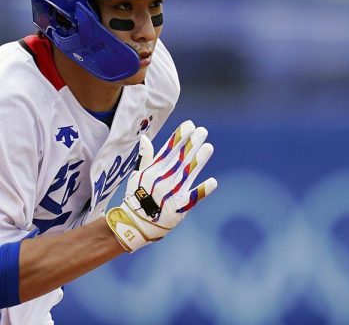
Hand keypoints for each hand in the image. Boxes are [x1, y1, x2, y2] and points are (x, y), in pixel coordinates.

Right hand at [106, 120, 216, 251]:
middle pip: (180, 159)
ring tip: (209, 147)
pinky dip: (202, 191)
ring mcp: (172, 193)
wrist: (136, 223)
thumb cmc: (137, 196)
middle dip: (192, 144)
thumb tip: (144, 138)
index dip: (179, 137)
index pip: (168, 150)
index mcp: (154, 171)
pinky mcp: (179, 207)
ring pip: (187, 174)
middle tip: (202, 131)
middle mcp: (163, 180)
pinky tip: (213, 182)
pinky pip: (192, 199)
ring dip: (199, 161)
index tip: (189, 125)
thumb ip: (145, 157)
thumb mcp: (137, 175)